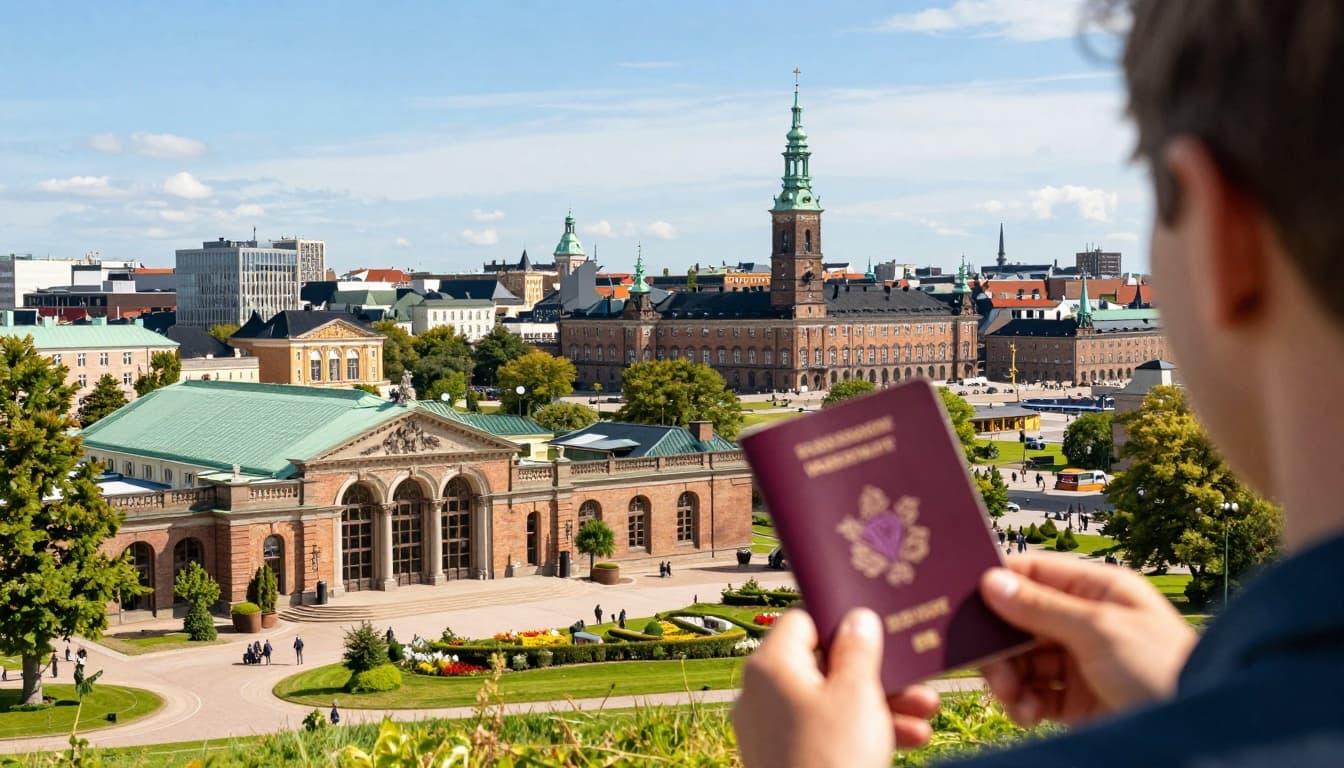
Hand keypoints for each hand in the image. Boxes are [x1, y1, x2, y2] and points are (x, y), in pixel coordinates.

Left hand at [733, 608, 939, 767]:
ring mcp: (768, 728)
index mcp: (770, 665)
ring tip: (926, 712)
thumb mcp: (857, 693)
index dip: (842, 624)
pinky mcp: (781, 758)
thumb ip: (858, 648)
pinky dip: (859, 731)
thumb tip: (856, 618)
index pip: (804, 621)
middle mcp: (760, 693)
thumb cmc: (834, 758)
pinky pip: (822, 732)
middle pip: (822, 666)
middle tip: (915, 680)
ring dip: (878, 704)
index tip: (878, 631)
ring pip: (828, 702)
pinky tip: (911, 739)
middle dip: (875, 674)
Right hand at [978, 555, 1197, 726]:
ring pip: (1023, 660)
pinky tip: (1027, 713)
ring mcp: (1081, 661)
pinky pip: (1035, 694)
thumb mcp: (1099, 631)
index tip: (966, 603)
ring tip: (1013, 697)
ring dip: (1009, 677)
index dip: (999, 583)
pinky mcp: (1078, 700)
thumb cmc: (1163, 669)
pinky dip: (1023, 703)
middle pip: (1020, 620)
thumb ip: (1041, 606)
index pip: (1034, 572)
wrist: (1197, 731)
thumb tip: (990, 580)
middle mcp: (1086, 621)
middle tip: (990, 667)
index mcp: (1097, 589)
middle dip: (1000, 643)